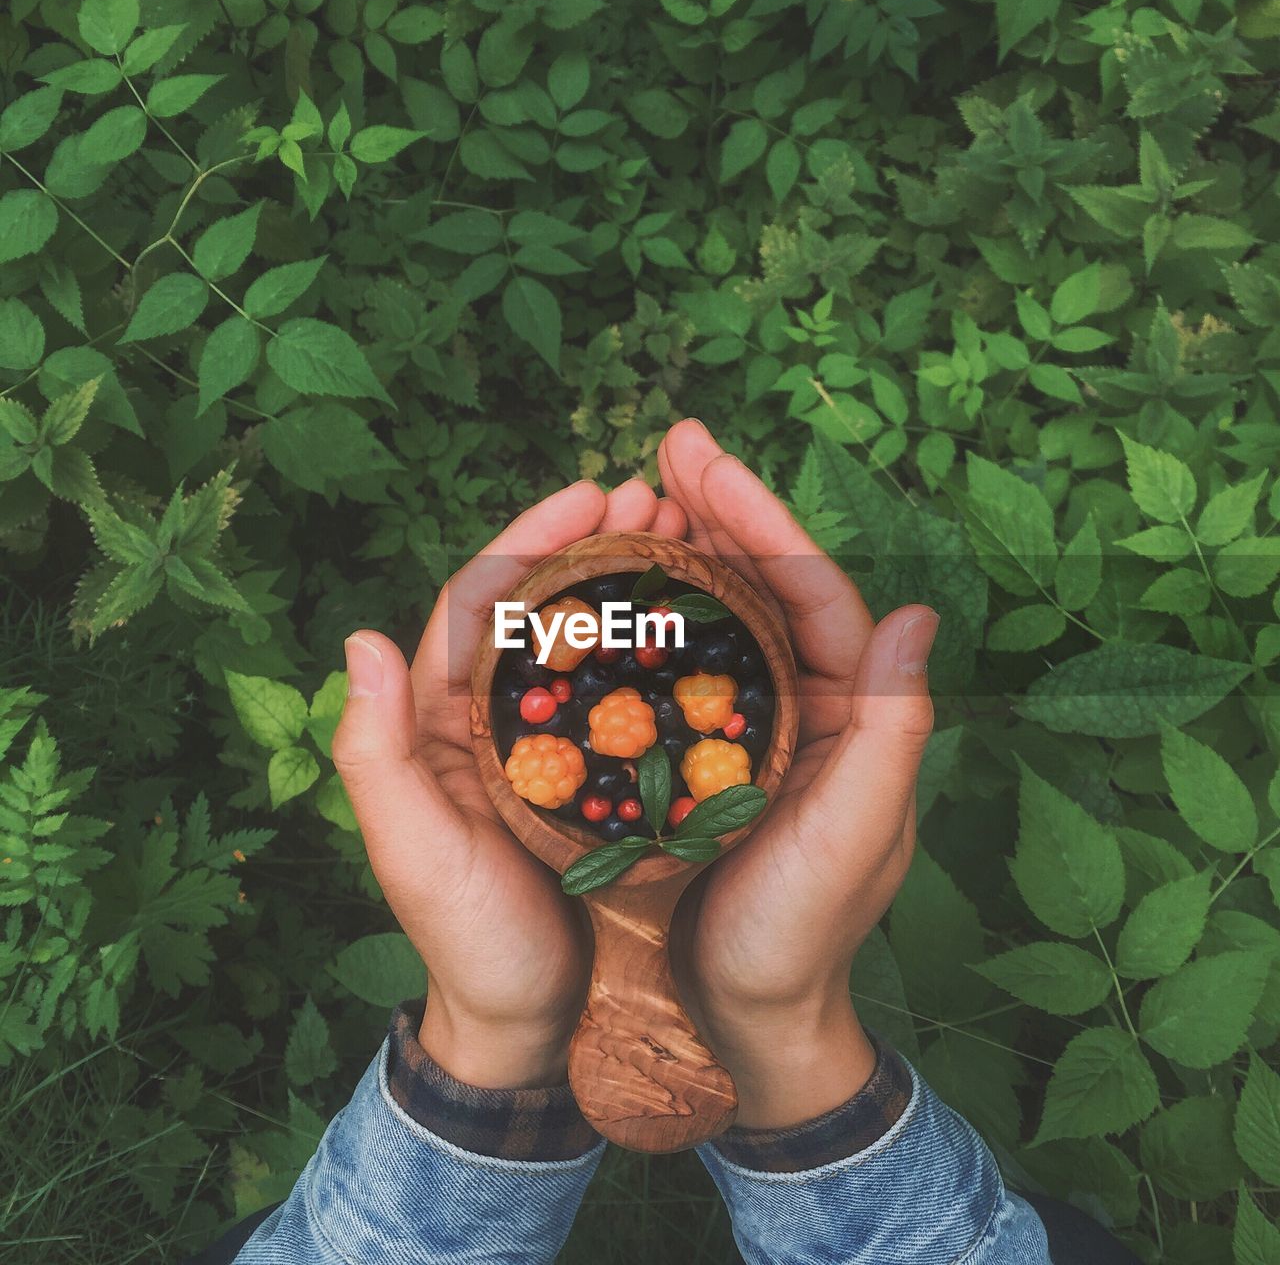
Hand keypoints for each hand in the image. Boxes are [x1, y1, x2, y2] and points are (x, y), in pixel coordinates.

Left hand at [332, 477, 687, 1088]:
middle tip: (657, 499)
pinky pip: (626, 700)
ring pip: (590, 645)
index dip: (532, 542)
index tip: (590, 495)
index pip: (481, 605)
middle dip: (593, 545)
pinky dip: (655, 654)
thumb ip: (377, 753)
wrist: (526, 1024)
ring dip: (631, 586)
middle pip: (542, 609)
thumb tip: (359, 639)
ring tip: (689, 538)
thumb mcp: (412, 851)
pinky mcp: (598, 777)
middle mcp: (496, 720)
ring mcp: (551, 747)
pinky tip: (704, 626)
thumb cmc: (467, 941)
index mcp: (442, 723)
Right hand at [658, 420, 937, 1126]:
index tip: (700, 457)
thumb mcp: (855, 834)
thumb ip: (892, 728)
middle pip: (765, 584)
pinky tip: (619, 582)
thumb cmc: (803, 933)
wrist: (747, 1014)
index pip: (812, 589)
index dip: (759, 516)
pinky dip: (656, 617)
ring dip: (685, 549)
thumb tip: (916, 611)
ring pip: (722, 615)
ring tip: (638, 493)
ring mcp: (754, 722)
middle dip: (719, 509)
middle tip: (668, 446)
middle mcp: (810, 700)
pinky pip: (682, 665)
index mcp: (855, 708)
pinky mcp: (704, 750)